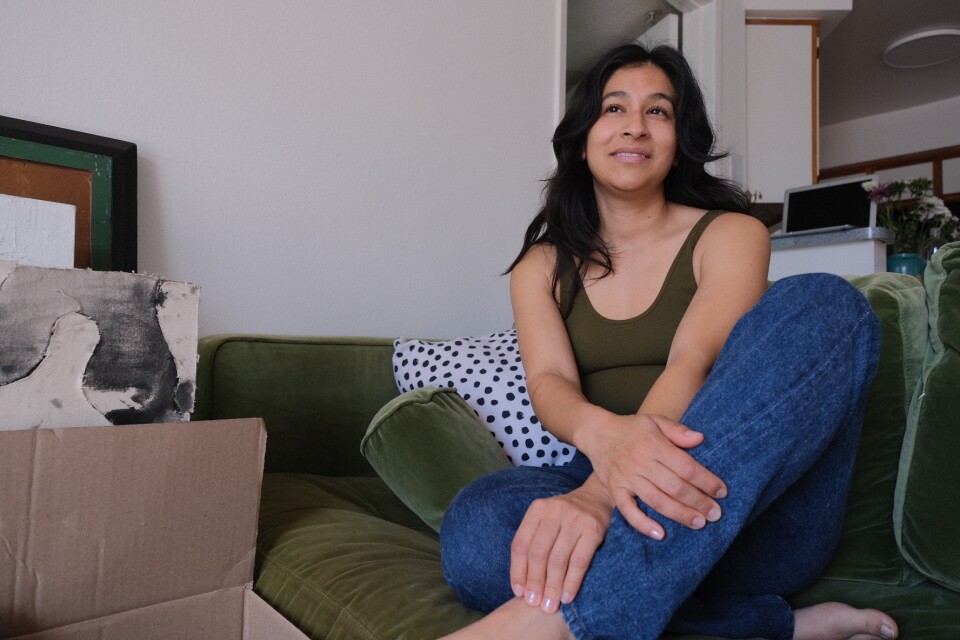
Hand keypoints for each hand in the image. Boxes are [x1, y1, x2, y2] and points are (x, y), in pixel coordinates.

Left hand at [509, 476, 612, 612]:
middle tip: (534, 603)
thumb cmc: (566, 517)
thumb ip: (534, 544)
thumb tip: (523, 585)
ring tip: (549, 606)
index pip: (521, 544)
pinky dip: (572, 582)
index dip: (517, 571)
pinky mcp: (594, 529)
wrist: (598, 497)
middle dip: (535, 582)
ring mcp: (575, 519)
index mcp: (537, 509)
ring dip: (552, 587)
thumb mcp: (546, 521)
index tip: (519, 592)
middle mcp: (554, 511)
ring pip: (558, 559)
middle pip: (538, 553)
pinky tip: (567, 597)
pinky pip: (579, 562)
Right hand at [584, 413, 726, 539]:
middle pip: (674, 486)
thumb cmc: (632, 429)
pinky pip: (628, 511)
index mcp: (653, 444)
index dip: (706, 480)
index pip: (685, 467)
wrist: (598, 434)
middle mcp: (640, 462)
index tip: (721, 492)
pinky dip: (643, 524)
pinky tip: (660, 534)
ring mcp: (626, 478)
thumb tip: (700, 439)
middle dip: (698, 501)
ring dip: (679, 514)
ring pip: (656, 500)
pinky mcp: (615, 490)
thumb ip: (678, 430)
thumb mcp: (655, 421)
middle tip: (715, 513)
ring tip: (698, 523)